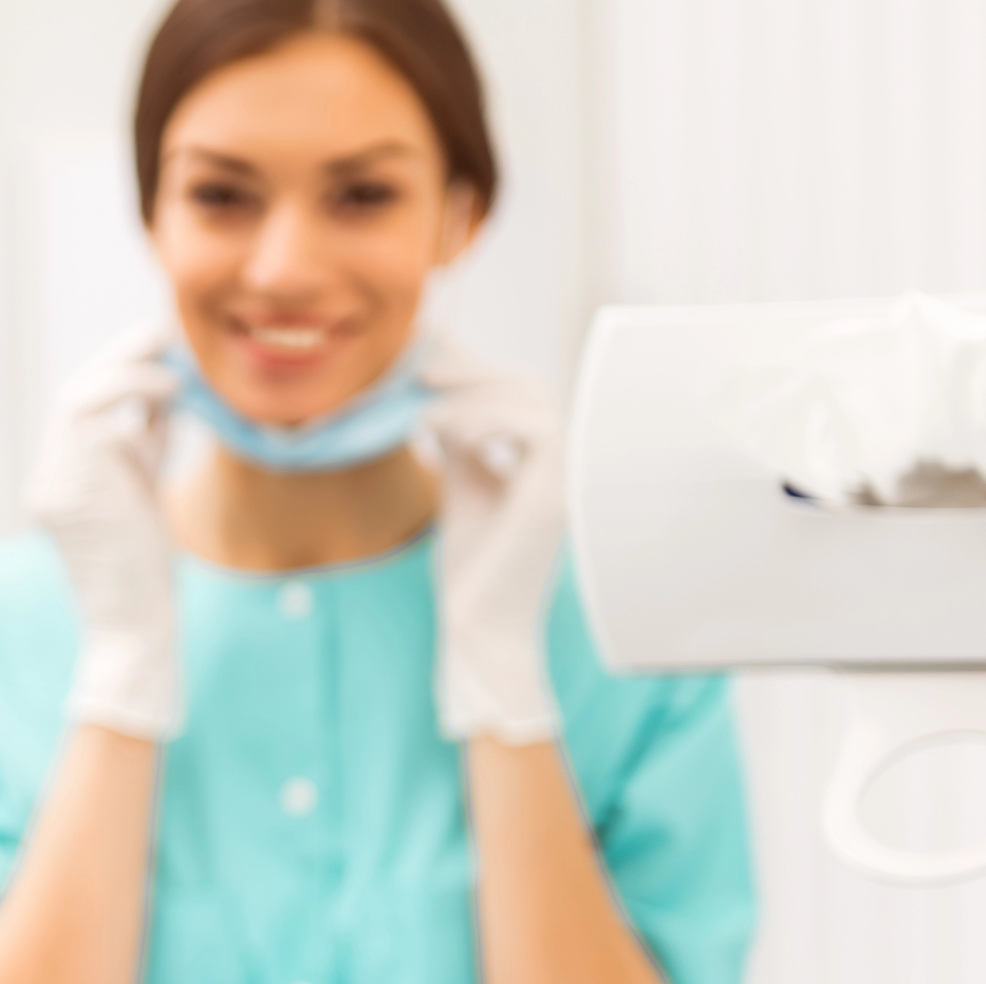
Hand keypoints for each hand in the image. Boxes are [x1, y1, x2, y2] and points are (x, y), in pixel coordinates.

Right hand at [24, 323, 183, 740]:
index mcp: (63, 484)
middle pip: (75, 397)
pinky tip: (168, 395)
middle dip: (119, 359)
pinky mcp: (64, 489)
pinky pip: (92, 419)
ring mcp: (50, 485)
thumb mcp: (146, 495)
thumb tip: (165, 394)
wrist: (132, 630)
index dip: (119, 376)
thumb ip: (146, 447)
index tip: (157, 355)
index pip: (84, 414)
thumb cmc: (146, 577)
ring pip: (78, 400)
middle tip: (162, 336)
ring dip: (128, 374)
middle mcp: (47, 481)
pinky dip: (131, 395)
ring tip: (171, 368)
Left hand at [418, 333, 566, 743]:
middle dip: (472, 369)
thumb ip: (456, 443)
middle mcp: (564, 464)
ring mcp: (566, 479)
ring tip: (425, 409)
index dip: (474, 365)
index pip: (518, 390)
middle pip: (529, 385)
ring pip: (533, 399)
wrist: (478, 629)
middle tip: (419, 369)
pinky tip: (449, 433)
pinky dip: (490, 420)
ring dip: (472, 393)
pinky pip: (537, 430)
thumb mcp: (460, 489)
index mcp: (543, 461)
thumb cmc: (471, 571)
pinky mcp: (556, 498)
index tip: (424, 353)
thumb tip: (433, 394)